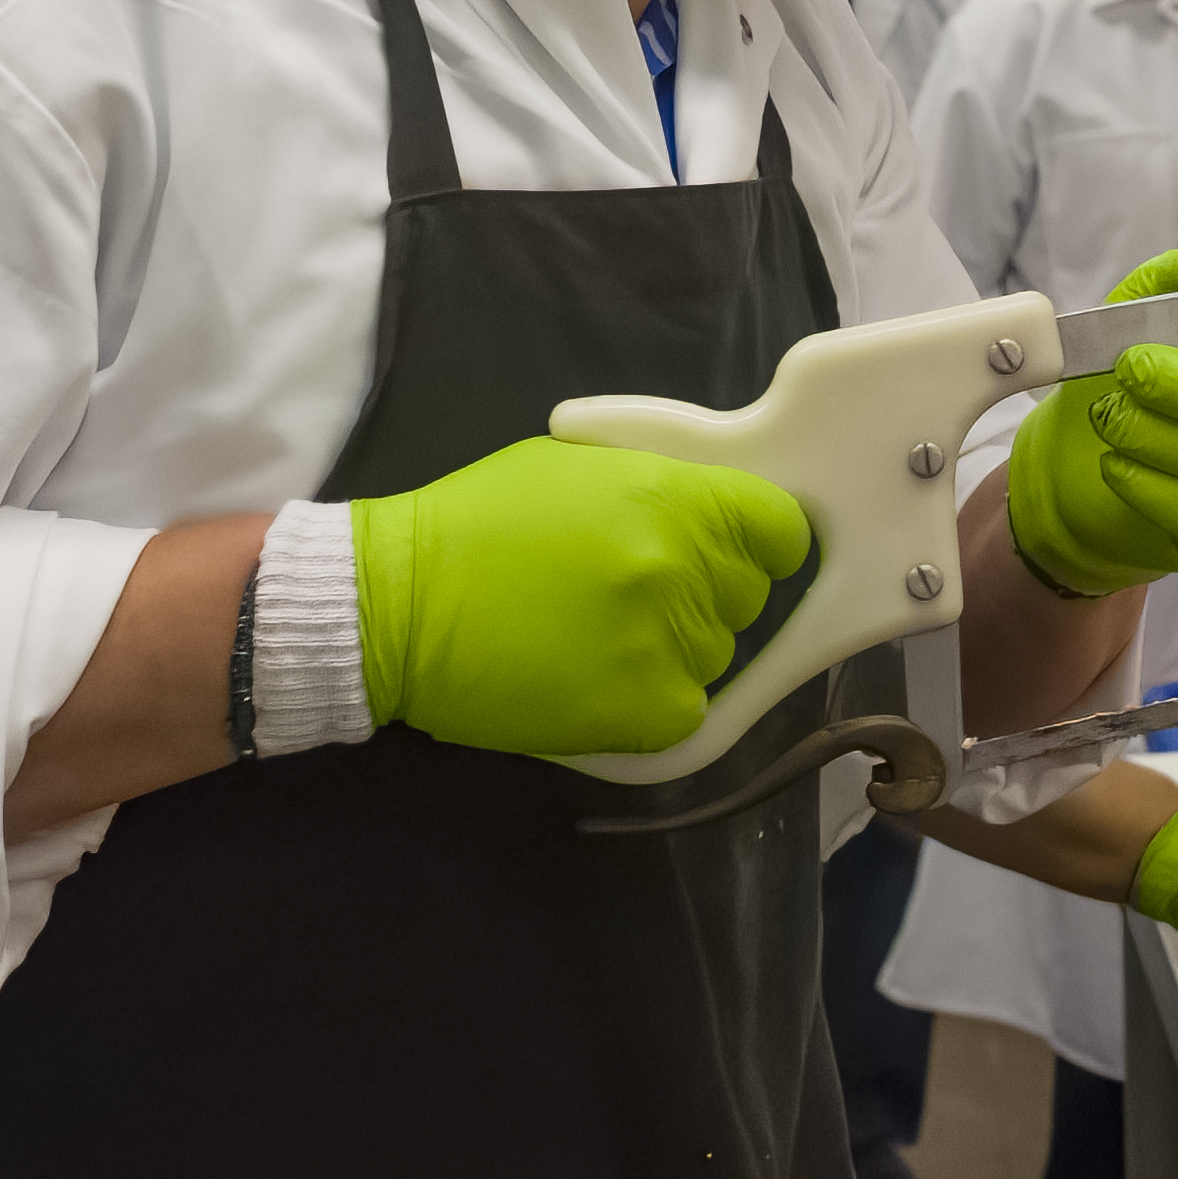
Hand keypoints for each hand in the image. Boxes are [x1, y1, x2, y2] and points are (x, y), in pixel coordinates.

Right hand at [350, 435, 813, 758]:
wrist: (397, 604)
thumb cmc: (477, 522)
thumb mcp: (577, 466)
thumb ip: (660, 482)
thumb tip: (716, 509)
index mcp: (673, 496)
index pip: (780, 530)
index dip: (759, 543)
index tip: (732, 554)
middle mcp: (682, 568)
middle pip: (748, 595)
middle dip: (705, 593)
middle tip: (632, 595)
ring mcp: (665, 644)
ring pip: (716, 654)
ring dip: (673, 650)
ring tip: (599, 638)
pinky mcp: (642, 712)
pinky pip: (687, 711)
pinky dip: (652, 703)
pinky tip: (597, 679)